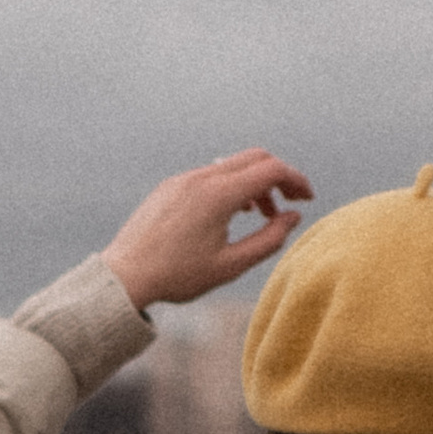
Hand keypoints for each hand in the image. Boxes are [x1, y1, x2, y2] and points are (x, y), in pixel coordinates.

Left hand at [104, 151, 313, 309]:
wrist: (125, 276)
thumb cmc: (177, 276)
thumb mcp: (231, 265)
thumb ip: (269, 239)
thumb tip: (294, 217)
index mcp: (219, 194)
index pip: (271, 169)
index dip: (296, 180)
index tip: (307, 199)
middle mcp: (201, 177)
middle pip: (255, 158)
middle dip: (278, 177)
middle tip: (290, 203)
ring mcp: (183, 179)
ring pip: (231, 165)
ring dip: (254, 183)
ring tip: (261, 215)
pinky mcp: (170, 186)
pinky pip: (209, 174)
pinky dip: (230, 186)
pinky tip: (230, 214)